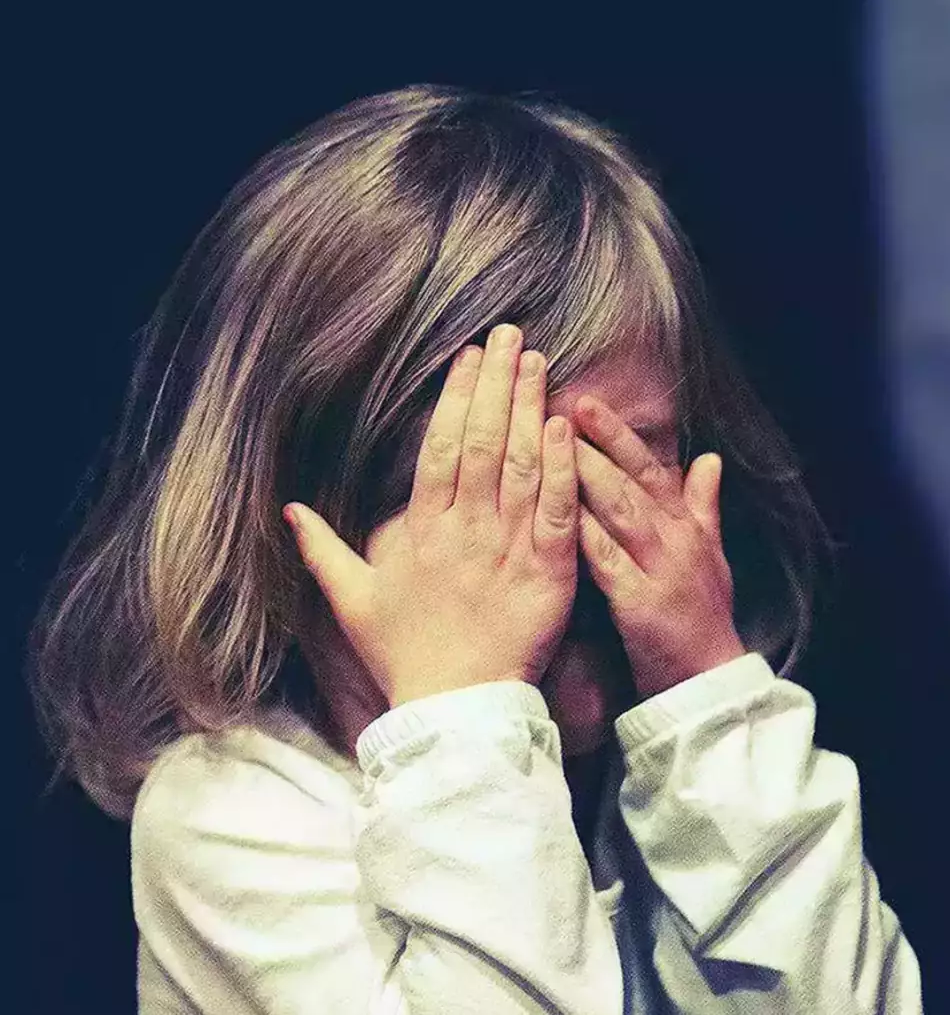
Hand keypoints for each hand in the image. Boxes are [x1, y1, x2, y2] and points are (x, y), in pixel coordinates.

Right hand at [284, 324, 580, 705]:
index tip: (469, 356)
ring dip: (530, 407)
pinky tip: (564, 425)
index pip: (441, 447)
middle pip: (483, 442)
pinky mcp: (548, 572)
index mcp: (422, 530)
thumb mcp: (354, 601)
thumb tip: (291, 509)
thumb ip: (324, 551)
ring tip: (539, 361)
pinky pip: (557, 510)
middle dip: (497, 383)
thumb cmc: (405, 657)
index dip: (456, 397)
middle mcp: (465, 530)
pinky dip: (561, 467)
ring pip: (521, 465)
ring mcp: (507, 548)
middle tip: (512, 334)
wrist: (455, 710)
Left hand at [571, 396, 744, 697]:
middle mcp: (675, 539)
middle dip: (596, 440)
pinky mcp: (642, 603)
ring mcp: (660, 569)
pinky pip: (607, 560)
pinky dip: (582, 533)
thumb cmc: (703, 621)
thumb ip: (703, 506)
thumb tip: (710, 458)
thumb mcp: (710, 557)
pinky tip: (553, 512)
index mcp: (686, 526)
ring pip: (620, 510)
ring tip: (551, 441)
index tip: (585, 401)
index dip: (617, 434)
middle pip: (632, 479)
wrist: (709, 684)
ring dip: (586, 473)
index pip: (649, 468)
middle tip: (558, 402)